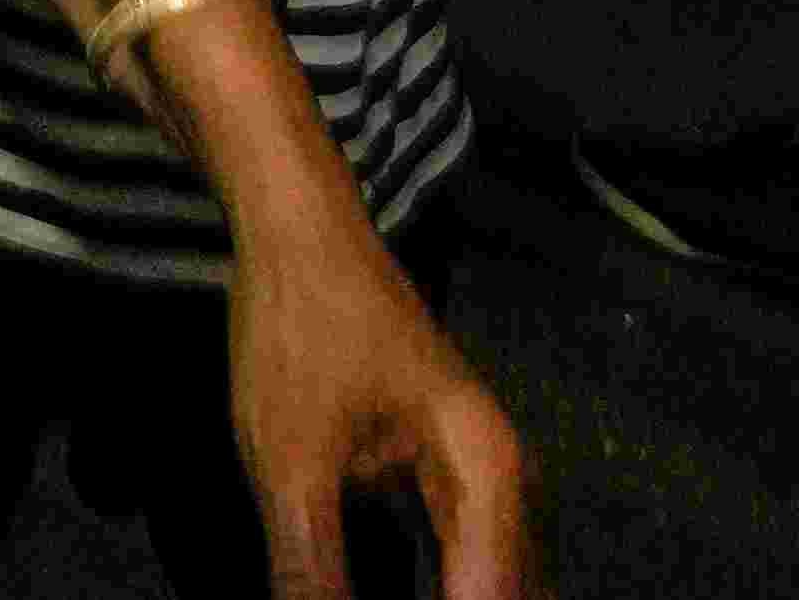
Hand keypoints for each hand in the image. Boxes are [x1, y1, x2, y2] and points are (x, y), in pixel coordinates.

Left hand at [223, 205, 535, 599]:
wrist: (301, 234)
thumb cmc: (305, 329)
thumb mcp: (292, 463)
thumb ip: (313, 573)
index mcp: (488, 478)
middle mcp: (503, 489)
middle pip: (505, 598)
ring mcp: (479, 490)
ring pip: (490, 590)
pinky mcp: (444, 493)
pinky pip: (462, 577)